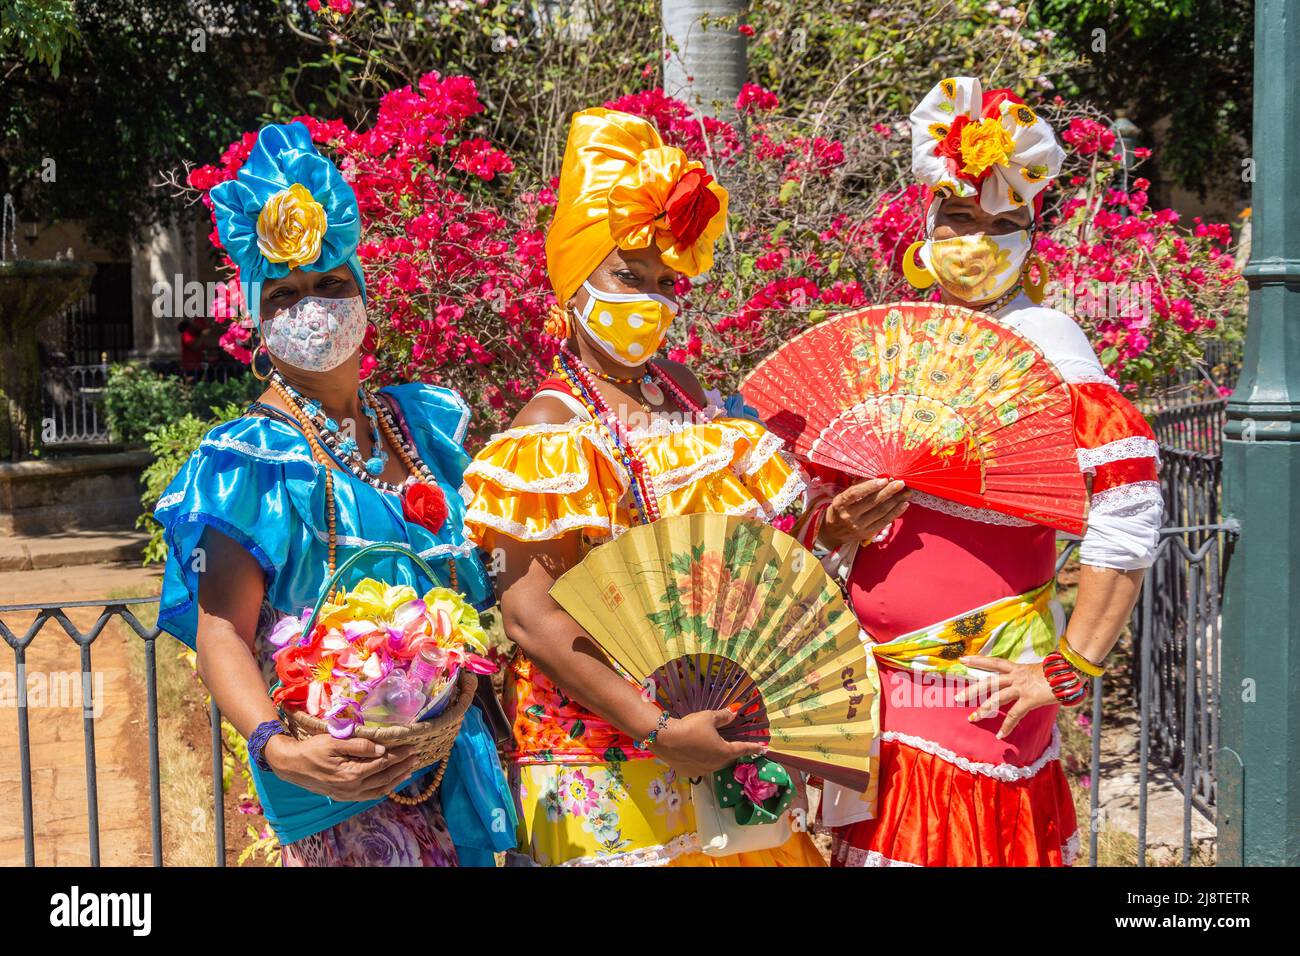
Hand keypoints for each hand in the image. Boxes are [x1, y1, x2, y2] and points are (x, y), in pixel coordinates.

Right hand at [264, 733, 423, 801]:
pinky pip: (369, 795)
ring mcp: (348, 794)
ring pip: (380, 789)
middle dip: (402, 767)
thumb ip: (359, 745)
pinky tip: (391, 782)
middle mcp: (352, 788)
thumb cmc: (312, 749)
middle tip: (416, 756)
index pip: (383, 763)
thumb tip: (382, 749)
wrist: (291, 765)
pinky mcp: (344, 796)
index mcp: (351, 773)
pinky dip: (383, 789)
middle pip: (385, 777)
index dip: (399, 755)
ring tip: (410, 770)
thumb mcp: (334, 741)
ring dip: (396, 779)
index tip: (411, 746)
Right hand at [649, 709, 764, 778]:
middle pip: (728, 758)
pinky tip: (695, 752)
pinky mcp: (689, 773)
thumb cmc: (690, 726)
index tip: (763, 748)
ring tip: (712, 747)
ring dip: (716, 756)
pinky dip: (702, 760)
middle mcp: (716, 764)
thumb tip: (734, 712)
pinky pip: (701, 767)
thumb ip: (723, 716)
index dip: (754, 748)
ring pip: (714, 764)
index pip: (743, 749)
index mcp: (724, 751)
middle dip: (732, 751)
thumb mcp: (708, 717)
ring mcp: (702, 770)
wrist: (665, 739)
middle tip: (734, 744)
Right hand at [819, 478, 909, 547]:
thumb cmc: (838, 511)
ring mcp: (858, 526)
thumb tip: (875, 477)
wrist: (833, 533)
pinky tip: (903, 505)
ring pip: (880, 512)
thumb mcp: (841, 498)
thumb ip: (856, 489)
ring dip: (895, 501)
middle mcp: (849, 516)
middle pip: (871, 502)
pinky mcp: (867, 533)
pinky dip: (895, 513)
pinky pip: (884, 522)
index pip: (855, 494)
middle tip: (901, 483)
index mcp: (840, 504)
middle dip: (888, 491)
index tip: (884, 479)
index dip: (870, 486)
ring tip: (906, 492)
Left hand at [954, 655, 1058, 739]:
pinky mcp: (1029, 699)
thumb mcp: (1041, 671)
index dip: (978, 660)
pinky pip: (1014, 715)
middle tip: (957, 697)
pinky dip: (1007, 726)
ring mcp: (1022, 687)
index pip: (994, 662)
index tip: (963, 659)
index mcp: (1018, 668)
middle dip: (972, 690)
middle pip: (989, 682)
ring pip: (996, 698)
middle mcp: (1016, 676)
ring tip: (972, 719)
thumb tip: (1032, 681)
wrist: (1071, 671)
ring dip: (983, 709)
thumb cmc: (1060, 672)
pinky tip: (1000, 735)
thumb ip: (1031, 676)